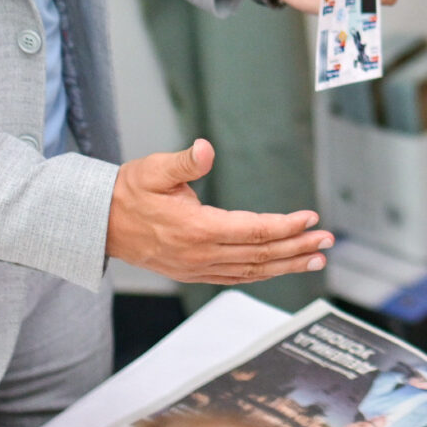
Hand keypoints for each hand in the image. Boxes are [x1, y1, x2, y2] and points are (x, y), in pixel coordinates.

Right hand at [105, 139, 330, 283]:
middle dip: (298, 247)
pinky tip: (281, 267)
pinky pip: (236, 277)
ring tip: (316, 258)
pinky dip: (263, 273)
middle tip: (327, 241)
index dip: (285, 226)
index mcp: (196, 229)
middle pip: (260, 255)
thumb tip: (206, 149)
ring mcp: (197, 269)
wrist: (99, 224)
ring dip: (287, 265)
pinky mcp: (193, 273)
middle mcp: (200, 255)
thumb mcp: (153, 169)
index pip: (253, 231)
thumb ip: (184, 161)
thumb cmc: (128, 193)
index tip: (310, 218)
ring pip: (252, 270)